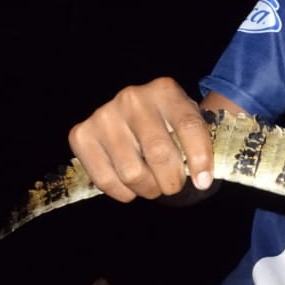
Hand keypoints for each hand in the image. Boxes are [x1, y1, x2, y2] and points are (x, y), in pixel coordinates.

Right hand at [67, 77, 218, 201]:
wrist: (132, 110)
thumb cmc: (166, 122)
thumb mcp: (185, 121)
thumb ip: (196, 143)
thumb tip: (201, 181)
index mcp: (165, 91)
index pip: (188, 126)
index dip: (199, 158)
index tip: (203, 182)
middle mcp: (132, 98)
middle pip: (159, 153)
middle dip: (171, 181)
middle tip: (173, 186)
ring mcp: (104, 115)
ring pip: (132, 172)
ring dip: (147, 189)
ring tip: (153, 186)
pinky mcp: (82, 135)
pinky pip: (105, 180)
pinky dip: (123, 193)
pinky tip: (131, 187)